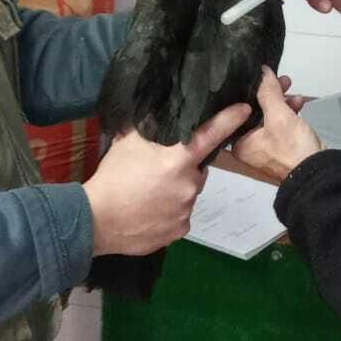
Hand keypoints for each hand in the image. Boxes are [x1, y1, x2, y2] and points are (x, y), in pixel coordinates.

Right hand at [84, 102, 249, 255]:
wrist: (96, 220)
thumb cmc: (112, 177)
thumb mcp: (127, 143)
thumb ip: (149, 129)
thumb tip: (158, 116)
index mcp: (178, 159)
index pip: (211, 134)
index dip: (230, 119)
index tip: (244, 109)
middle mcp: (189, 184)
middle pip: (197, 170)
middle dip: (183, 168)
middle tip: (158, 171)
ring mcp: (186, 210)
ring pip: (188, 194)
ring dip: (175, 191)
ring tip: (149, 194)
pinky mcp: (180, 230)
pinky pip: (180, 216)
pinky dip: (169, 213)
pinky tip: (150, 212)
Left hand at [230, 68, 322, 182]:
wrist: (320, 173)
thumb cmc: (293, 148)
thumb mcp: (279, 116)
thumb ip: (268, 92)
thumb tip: (263, 72)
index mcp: (240, 145)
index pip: (239, 111)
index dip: (250, 92)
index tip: (260, 78)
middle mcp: (250, 147)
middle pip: (255, 112)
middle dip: (270, 94)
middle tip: (281, 79)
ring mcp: (267, 147)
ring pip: (270, 116)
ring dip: (281, 101)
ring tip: (291, 87)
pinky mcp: (282, 147)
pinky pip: (281, 124)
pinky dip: (288, 112)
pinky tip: (299, 102)